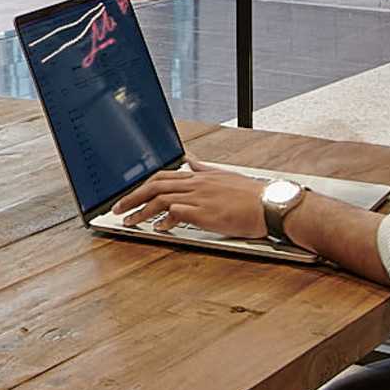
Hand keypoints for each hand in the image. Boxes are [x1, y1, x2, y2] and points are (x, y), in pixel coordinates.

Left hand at [130, 168, 266, 238]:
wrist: (271, 204)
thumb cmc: (253, 194)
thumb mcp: (225, 176)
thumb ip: (204, 169)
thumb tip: (191, 160)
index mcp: (200, 176)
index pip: (164, 175)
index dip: (144, 184)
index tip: (131, 193)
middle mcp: (196, 184)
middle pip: (155, 185)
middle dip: (132, 197)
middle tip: (118, 208)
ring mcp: (199, 197)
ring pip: (160, 199)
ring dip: (140, 210)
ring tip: (128, 221)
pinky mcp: (204, 212)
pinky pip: (175, 213)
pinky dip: (162, 220)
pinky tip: (156, 228)